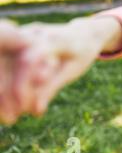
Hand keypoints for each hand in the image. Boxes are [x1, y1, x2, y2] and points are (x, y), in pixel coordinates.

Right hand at [0, 17, 114, 123]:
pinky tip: (6, 103)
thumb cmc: (80, 53)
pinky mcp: (16, 40)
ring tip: (8, 116)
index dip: (20, 86)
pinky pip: (6, 60)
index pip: (28, 61)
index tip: (21, 109)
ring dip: (3, 90)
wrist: (82, 33)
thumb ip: (53, 86)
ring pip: (4, 61)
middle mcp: (34, 32)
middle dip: (7, 91)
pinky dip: (4, 81)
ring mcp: (23, 34)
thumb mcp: (72, 70)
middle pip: (11, 62)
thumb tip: (36, 111)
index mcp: (52, 39)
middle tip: (9, 119)